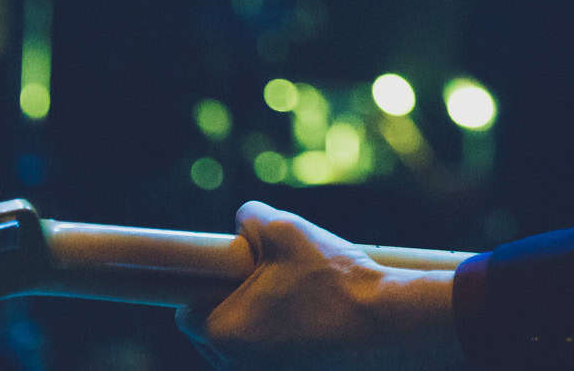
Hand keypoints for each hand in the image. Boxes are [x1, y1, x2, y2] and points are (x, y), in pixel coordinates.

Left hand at [177, 200, 460, 370]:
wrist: (386, 320)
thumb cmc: (332, 278)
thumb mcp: (284, 229)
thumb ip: (249, 218)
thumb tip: (241, 222)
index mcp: (223, 334)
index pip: (187, 316)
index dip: (205, 290)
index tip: (232, 276)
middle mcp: (236, 368)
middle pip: (216, 337)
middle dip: (234, 311)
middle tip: (270, 284)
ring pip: (245, 352)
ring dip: (259, 330)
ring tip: (296, 302)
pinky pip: (272, 362)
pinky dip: (283, 345)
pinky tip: (311, 323)